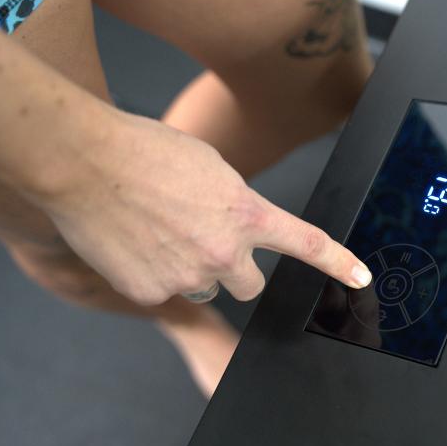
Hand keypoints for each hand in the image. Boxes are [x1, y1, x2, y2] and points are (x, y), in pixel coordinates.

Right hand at [36, 111, 370, 305]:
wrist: (85, 162)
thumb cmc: (146, 152)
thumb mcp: (210, 168)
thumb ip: (234, 204)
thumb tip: (236, 226)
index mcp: (246, 214)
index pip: (306, 244)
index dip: (339, 264)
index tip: (361, 279)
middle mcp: (225, 253)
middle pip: (251, 285)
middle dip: (236, 269)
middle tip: (205, 243)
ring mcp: (188, 276)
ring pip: (204, 285)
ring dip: (192, 268)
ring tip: (158, 232)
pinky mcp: (152, 293)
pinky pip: (165, 290)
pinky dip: (153, 273)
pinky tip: (134, 244)